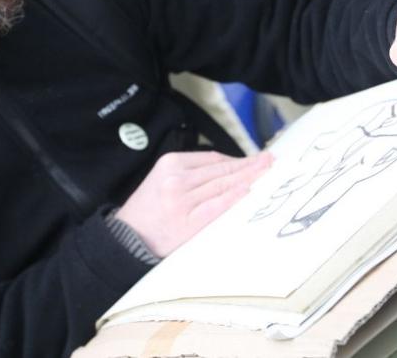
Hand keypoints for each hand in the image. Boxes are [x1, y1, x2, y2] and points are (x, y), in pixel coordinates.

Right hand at [116, 150, 272, 257]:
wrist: (126, 238)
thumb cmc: (148, 210)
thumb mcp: (163, 180)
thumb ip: (190, 174)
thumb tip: (228, 170)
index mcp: (170, 163)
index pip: (213, 158)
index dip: (237, 159)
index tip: (254, 160)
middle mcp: (177, 179)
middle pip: (221, 169)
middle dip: (249, 166)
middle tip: (270, 161)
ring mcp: (182, 200)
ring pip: (222, 185)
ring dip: (248, 178)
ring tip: (266, 173)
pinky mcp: (187, 222)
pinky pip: (217, 206)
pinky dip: (234, 198)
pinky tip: (249, 191)